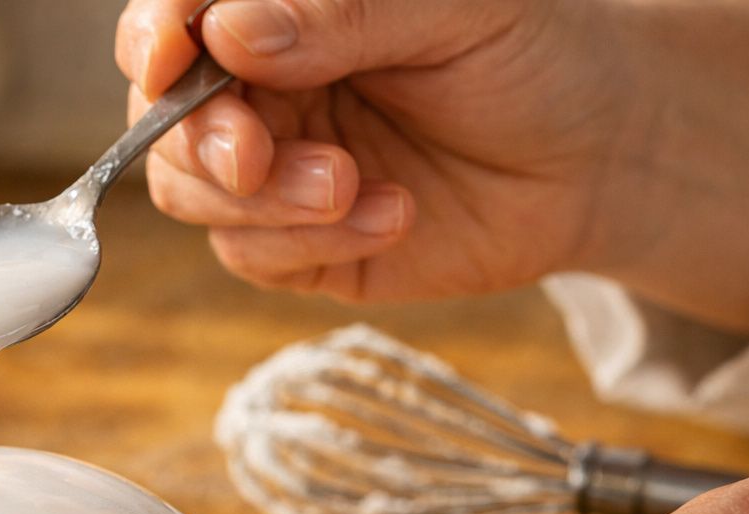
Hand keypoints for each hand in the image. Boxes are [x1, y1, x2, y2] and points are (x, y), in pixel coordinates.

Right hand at [115, 0, 748, 332]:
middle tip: (257, 152)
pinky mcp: (297, 249)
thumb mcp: (452, 9)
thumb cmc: (526, 54)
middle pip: (163, 119)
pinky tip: (392, 212)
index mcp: (277, 16)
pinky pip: (252, 254)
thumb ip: (341, 14)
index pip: (173, 20)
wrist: (595, 158)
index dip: (154, 36)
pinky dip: (310, 241)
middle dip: (203, 139)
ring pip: (191, 193)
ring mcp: (271, 173)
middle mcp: (255, 91)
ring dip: (261, 200)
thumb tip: (229, 31)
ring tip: (350, 185)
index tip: (169, 54)